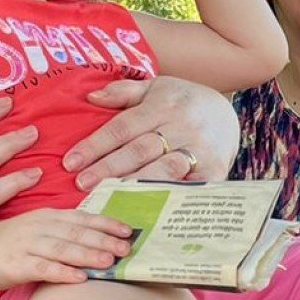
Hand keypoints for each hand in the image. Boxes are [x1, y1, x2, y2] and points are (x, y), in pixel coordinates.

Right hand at [0, 208, 134, 289]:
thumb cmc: (14, 241)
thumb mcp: (41, 228)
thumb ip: (66, 231)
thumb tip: (101, 239)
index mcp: (49, 217)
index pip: (82, 218)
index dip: (106, 224)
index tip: (129, 230)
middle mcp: (40, 228)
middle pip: (76, 233)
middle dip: (103, 240)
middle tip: (127, 248)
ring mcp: (27, 246)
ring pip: (62, 249)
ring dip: (87, 254)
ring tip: (110, 262)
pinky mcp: (16, 265)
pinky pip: (42, 268)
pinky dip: (62, 272)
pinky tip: (79, 278)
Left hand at [66, 74, 239, 188]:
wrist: (228, 113)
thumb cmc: (182, 102)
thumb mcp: (156, 88)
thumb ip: (124, 92)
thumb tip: (92, 97)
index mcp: (162, 105)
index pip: (123, 127)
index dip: (96, 145)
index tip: (71, 163)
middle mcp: (181, 126)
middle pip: (140, 150)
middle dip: (109, 168)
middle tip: (82, 184)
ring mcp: (199, 150)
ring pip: (164, 169)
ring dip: (136, 186)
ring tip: (111, 198)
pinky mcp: (215, 170)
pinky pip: (190, 187)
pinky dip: (171, 199)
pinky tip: (149, 211)